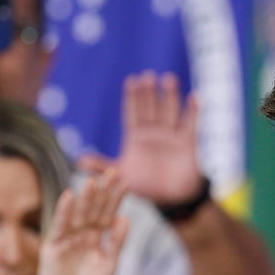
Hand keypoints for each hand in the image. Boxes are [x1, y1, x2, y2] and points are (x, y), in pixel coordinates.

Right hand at [35, 169, 128, 274]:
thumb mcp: (108, 265)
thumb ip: (116, 242)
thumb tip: (125, 218)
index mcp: (98, 236)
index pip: (109, 213)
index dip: (116, 198)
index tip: (125, 181)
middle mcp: (83, 232)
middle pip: (95, 208)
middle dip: (103, 190)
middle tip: (112, 171)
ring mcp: (68, 236)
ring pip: (79, 213)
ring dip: (85, 197)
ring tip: (93, 181)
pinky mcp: (53, 244)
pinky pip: (60, 225)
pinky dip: (64, 211)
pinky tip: (69, 195)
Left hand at [77, 71, 205, 204]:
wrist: (172, 198)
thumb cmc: (147, 186)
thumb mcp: (122, 175)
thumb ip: (103, 167)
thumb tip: (80, 161)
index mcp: (137, 137)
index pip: (133, 112)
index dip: (132, 97)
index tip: (131, 81)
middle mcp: (154, 132)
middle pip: (150, 107)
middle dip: (148, 93)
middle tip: (147, 76)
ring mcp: (171, 135)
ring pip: (170, 111)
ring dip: (169, 95)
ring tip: (168, 79)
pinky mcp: (187, 142)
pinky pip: (191, 124)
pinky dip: (193, 111)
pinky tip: (195, 96)